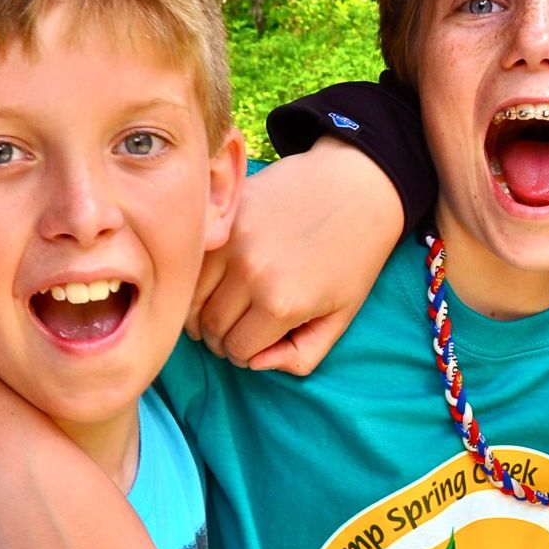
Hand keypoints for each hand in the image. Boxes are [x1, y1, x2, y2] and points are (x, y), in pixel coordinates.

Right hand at [187, 137, 403, 374]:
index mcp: (281, 304)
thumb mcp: (341, 317)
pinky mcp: (223, 214)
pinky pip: (191, 259)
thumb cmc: (354, 256)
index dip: (244, 355)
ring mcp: (231, 241)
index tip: (251, 345)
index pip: (238, 351)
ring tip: (219, 309)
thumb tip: (255, 363)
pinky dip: (194, 277)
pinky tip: (211, 280)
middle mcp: (249, 273)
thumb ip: (302, 355)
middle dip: (220, 338)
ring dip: (200, 311)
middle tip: (233, 331)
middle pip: (210, 327)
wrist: (356, 185)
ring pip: (191, 294)